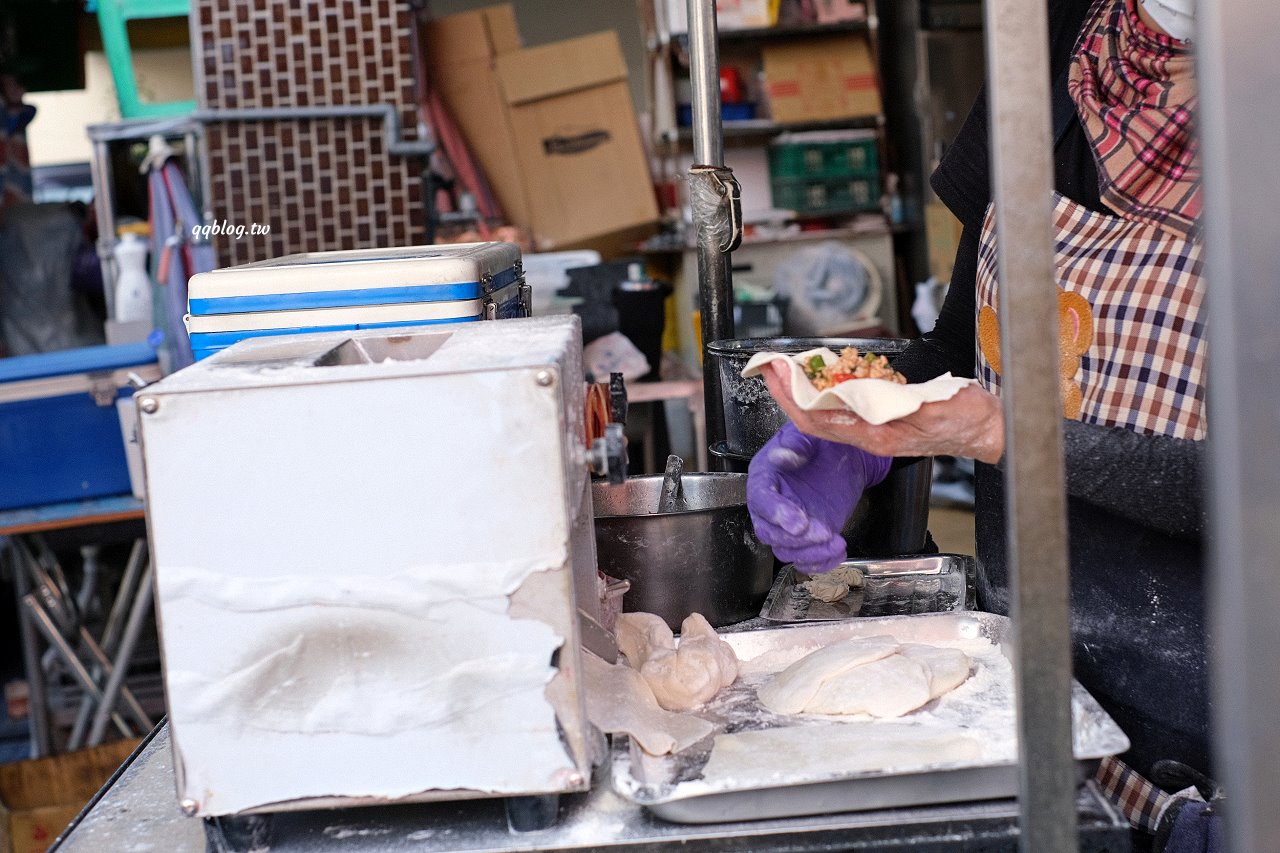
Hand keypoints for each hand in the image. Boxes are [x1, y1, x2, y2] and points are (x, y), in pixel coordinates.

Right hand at [747, 422, 891, 574]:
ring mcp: (788, 523)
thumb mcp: (809, 435)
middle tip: (823, 532)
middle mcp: (771, 505)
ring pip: (786, 550)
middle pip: (769, 532)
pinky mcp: (807, 536)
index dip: (777, 513)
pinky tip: (837, 551)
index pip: (761, 500)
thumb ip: (796, 444)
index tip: (799, 522)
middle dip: (795, 538)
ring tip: (836, 543)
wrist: (842, 457)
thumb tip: (785, 455)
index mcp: (765, 477)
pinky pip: (805, 558)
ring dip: (809, 552)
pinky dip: (820, 561)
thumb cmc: (821, 444)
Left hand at [762, 361, 1005, 463]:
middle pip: (813, 417)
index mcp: (876, 435)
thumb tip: (868, 402)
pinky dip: (826, 389)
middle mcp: (868, 436)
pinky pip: (843, 407)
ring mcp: (873, 430)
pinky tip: (823, 375)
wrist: (989, 432)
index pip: (818, 418)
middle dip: (787, 391)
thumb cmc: (968, 420)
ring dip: (803, 390)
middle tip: (769, 365)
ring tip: (787, 368)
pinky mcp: (881, 421)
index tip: (775, 372)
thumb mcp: (939, 407)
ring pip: (825, 413)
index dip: (792, 396)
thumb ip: (903, 407)